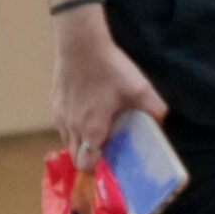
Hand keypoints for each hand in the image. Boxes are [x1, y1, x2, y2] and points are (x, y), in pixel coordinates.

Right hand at [50, 8, 165, 160]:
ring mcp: (60, 115)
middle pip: (76, 156)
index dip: (98, 170)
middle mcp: (72, 127)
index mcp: (92, 129)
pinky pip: (62, 126)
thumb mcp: (140, 89)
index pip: (87, 164)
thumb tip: (160, 123)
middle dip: (90, 159)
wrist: (79, 43)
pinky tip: (88, 116)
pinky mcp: (54, 103)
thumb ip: (155, 109)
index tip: (111, 167)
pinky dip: (73, 129)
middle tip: (108, 153)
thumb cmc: (109, 68)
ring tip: (99, 136)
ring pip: (68, 142)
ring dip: (81, 144)